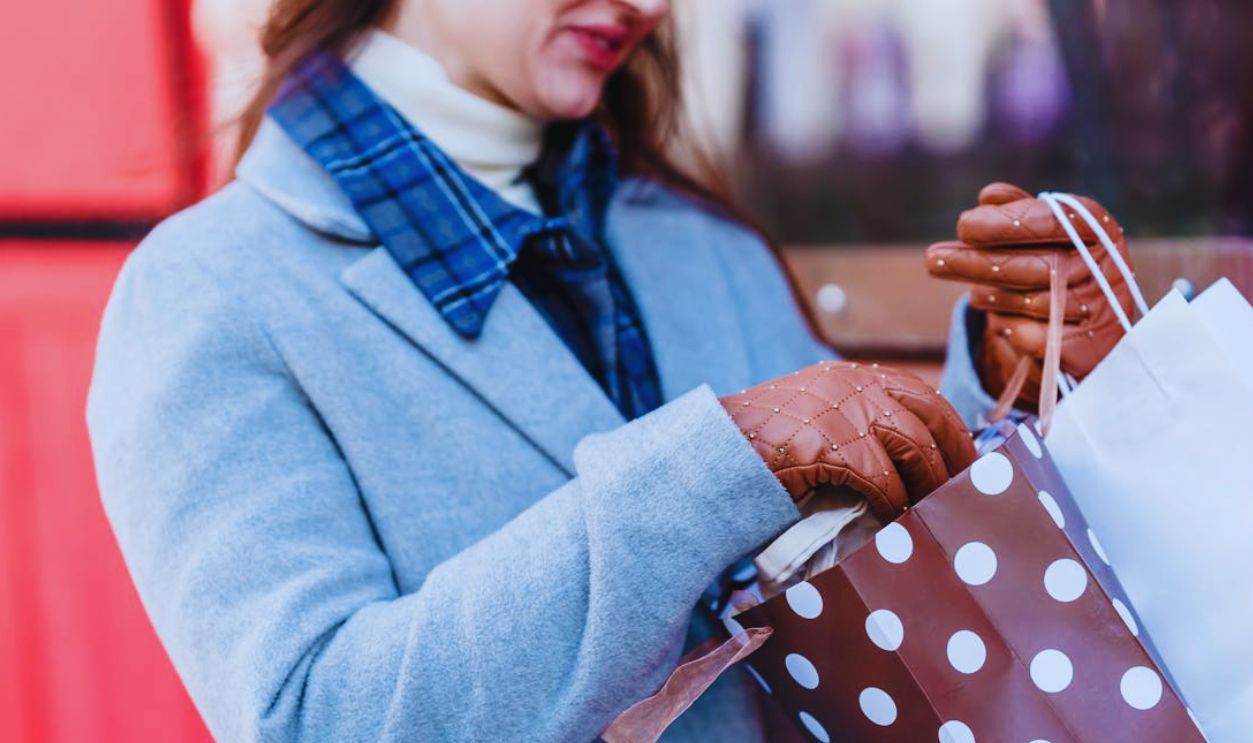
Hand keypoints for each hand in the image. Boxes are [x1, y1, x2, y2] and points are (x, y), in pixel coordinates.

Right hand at [720, 362, 975, 521]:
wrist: (710, 456)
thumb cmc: (758, 449)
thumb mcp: (812, 419)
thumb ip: (854, 428)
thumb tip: (906, 464)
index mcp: (850, 376)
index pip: (923, 395)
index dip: (952, 430)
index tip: (968, 462)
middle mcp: (853, 385)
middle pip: (930, 418)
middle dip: (955, 459)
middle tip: (970, 493)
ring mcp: (843, 411)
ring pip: (915, 448)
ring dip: (931, 487)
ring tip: (939, 514)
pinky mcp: (831, 444)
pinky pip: (883, 481)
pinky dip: (894, 506)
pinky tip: (893, 523)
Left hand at [925, 183, 1135, 410]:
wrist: (1090, 332)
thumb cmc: (1058, 270)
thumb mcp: (1041, 236)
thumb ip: (1017, 213)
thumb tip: (989, 196)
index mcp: (1098, 230)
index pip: (1053, 220)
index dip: (1006, 223)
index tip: (963, 226)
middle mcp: (1106, 269)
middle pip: (1037, 265)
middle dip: (979, 262)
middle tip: (933, 258)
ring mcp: (1100, 311)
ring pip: (1032, 302)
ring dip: (992, 296)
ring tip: (976, 293)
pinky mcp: (1086, 349)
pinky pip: (1034, 338)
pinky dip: (1011, 329)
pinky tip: (1003, 323)